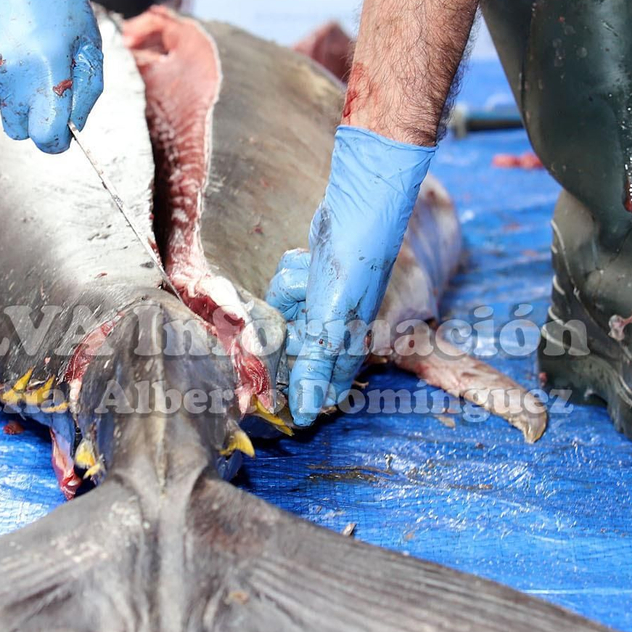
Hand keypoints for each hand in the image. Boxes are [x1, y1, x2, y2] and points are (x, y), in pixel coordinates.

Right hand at [0, 0, 102, 153]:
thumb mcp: (88, 37)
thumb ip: (87, 88)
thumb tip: (76, 125)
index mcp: (49, 71)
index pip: (47, 139)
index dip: (57, 141)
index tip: (61, 133)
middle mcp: (11, 75)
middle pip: (18, 131)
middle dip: (33, 117)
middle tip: (42, 84)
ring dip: (11, 91)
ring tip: (20, 49)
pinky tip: (0, 41)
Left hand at [265, 126, 434, 426]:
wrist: (359, 214)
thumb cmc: (353, 274)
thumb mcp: (330, 328)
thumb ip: (314, 371)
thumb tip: (304, 418)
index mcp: (347, 351)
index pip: (321, 389)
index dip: (298, 387)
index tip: (272, 384)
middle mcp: (335, 332)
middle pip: (292, 349)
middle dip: (290, 324)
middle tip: (306, 306)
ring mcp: (322, 304)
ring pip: (284, 312)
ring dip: (291, 292)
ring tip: (312, 276)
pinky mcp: (312, 279)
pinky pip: (287, 286)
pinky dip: (293, 272)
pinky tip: (310, 261)